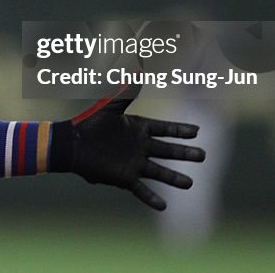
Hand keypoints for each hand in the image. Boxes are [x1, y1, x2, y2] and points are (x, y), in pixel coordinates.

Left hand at [51, 84, 205, 210]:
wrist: (72, 144)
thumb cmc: (89, 123)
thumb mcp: (110, 106)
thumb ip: (125, 91)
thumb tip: (136, 68)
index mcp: (139, 128)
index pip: (165, 129)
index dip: (180, 130)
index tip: (197, 131)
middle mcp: (140, 147)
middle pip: (168, 150)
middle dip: (185, 153)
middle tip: (203, 155)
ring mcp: (134, 163)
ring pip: (160, 172)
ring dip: (174, 178)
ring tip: (190, 183)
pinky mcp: (124, 178)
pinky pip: (141, 189)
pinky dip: (151, 198)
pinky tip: (163, 206)